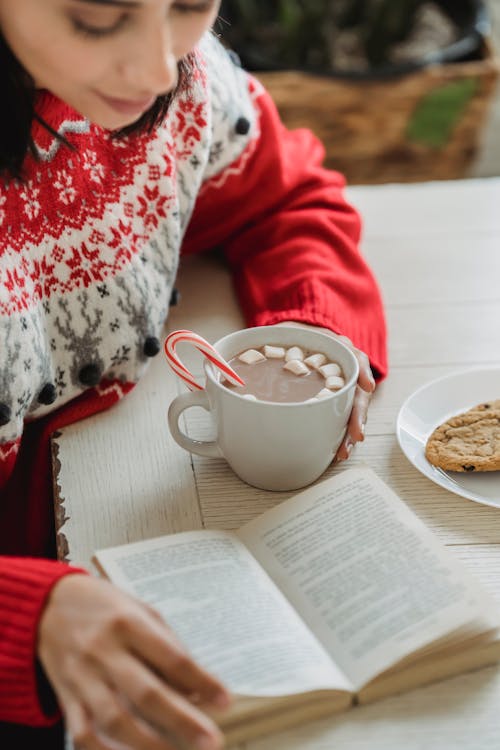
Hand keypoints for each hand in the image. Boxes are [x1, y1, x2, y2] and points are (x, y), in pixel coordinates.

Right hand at [38, 574, 230, 749]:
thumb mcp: (140, 610)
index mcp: (129, 623)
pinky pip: (82, 733)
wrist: (47, 605)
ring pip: (114, 719)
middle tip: (210, 740)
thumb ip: (167, 645)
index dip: (201, 681)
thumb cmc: (104, 606)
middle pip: (146, 693)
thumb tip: (195, 686)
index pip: (172, 657)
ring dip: (148, 744)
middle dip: (182, 721)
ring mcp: (83, 676)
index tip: (224, 701)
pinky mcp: (66, 696)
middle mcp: (105, 650)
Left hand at [275, 321, 375, 460]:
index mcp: (339, 347)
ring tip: (343, 451)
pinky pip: (342, 416)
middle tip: (355, 436)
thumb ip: (264, 344)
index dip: (362, 374)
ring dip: (350, 430)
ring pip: (353, 408)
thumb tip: (228, 371)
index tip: (365, 387)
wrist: (301, 334)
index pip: (356, 359)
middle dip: (357, 415)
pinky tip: (336, 449)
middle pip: (359, 391)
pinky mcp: (337, 399)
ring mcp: (344, 384)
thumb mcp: (283, 332)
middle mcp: (346, 367)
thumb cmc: (294, 334)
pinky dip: (341, 433)